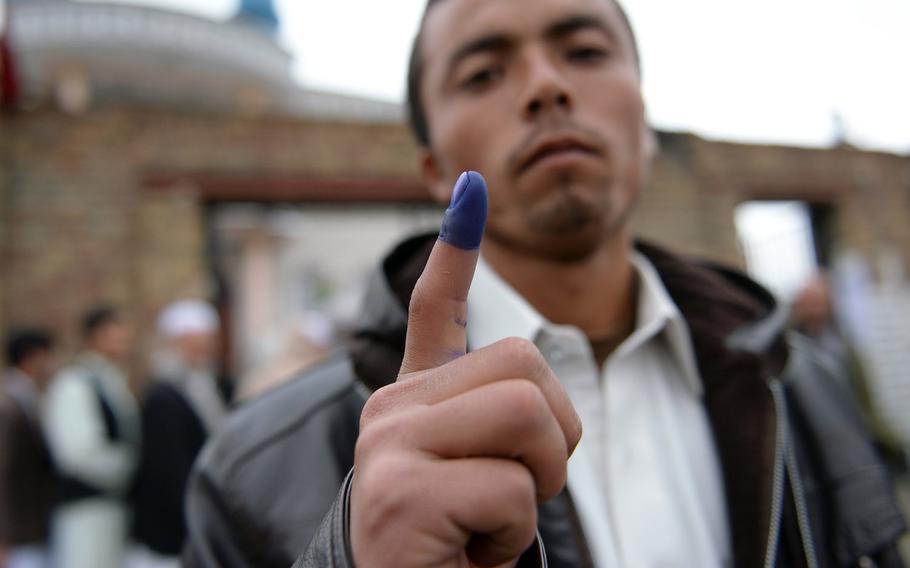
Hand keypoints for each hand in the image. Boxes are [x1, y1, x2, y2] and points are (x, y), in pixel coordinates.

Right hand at [350, 172, 581, 567]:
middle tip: (514, 491)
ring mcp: (389, 446)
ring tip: (489, 522)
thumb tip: (529, 385)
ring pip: (528, 415)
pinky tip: (468, 553)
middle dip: (553, 437)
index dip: (457, 252)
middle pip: (525, 365)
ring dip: (538, 484)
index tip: (472, 189)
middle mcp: (390, 411)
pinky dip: (512, 534)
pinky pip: (512, 490)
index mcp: (413, 404)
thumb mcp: (477, 477)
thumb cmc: (451, 544)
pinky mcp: (401, 493)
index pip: (433, 311)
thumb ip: (489, 422)